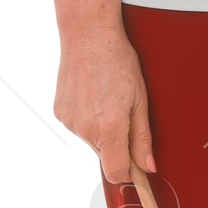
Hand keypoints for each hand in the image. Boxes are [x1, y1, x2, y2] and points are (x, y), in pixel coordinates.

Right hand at [53, 28, 153, 182]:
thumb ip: (142, 138)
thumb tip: (147, 166)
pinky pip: (79, 128)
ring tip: (107, 100)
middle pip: (105, 156)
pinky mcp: (60, 113)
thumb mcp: (140, 100)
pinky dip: (88, 119)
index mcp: (109, 127)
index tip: (137, 165)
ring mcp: (70, 122)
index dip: (129, 171)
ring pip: (92, 141)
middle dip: (118, 145)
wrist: (88, 36)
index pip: (116, 172)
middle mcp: (86, 129)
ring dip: (102, 131)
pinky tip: (93, 97)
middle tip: (125, 115)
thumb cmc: (118, 61)